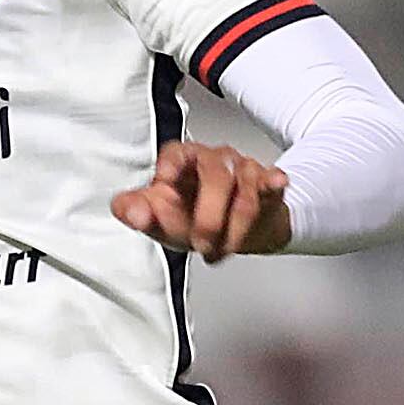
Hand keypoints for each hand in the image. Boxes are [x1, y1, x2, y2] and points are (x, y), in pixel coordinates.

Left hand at [114, 142, 292, 261]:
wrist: (231, 234)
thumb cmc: (191, 218)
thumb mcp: (158, 218)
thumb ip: (135, 212)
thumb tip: (128, 211)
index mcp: (182, 162)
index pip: (176, 153)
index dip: (171, 164)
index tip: (164, 179)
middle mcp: (213, 161)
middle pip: (215, 176)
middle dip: (209, 218)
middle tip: (201, 245)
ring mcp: (242, 170)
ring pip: (244, 192)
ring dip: (234, 230)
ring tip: (221, 251)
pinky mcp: (266, 184)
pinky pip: (272, 182)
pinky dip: (273, 183)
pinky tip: (275, 183)